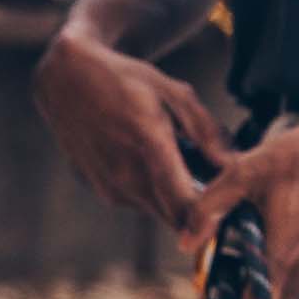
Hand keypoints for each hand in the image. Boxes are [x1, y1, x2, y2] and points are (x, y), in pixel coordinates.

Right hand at [34, 31, 231, 233]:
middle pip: (173, 218)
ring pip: (155, 210)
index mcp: (149, 145)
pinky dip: (149, 190)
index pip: (185, 207)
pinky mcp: (97, 188)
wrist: (65, 79)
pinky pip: (135, 200)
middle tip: (213, 189)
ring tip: (177, 165)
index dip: (210, 218)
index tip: (228, 211)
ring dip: (171, 199)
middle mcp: (125, 173)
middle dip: (196, 211)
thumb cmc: (123, 79)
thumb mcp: (174, 93)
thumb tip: (232, 164)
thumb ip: (207, 131)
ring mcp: (108, 184)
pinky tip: (146, 160)